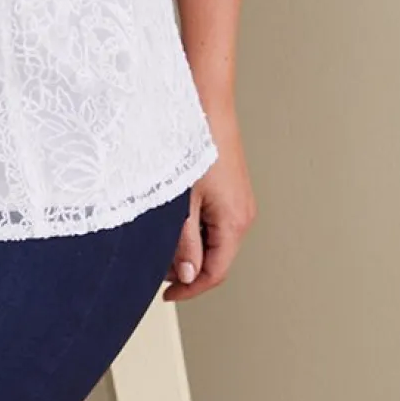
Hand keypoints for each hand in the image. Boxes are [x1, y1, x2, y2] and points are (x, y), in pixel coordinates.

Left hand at [166, 111, 255, 302]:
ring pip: (215, 241)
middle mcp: (243, 215)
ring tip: (161, 239)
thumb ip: (184, 242)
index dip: (189, 289)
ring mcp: (240, 203)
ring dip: (190, 248)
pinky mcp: (233, 191)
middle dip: (187, 269)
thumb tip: (187, 275)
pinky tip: (174, 219)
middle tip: (155, 265)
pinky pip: (216, 223)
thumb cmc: (194, 146)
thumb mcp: (181, 203)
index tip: (165, 295)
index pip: (215, 273)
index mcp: (234, 223)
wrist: (205, 105)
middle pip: (217, 260)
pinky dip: (195, 230)